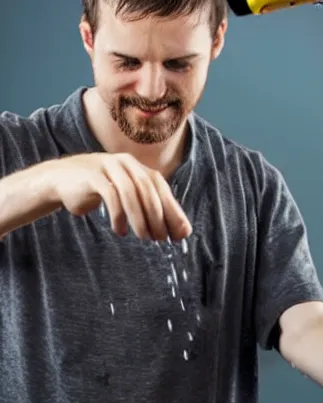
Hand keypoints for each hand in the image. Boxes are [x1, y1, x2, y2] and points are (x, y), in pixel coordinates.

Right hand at [50, 153, 190, 240]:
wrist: (61, 179)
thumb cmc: (100, 191)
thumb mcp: (126, 196)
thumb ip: (150, 209)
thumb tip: (182, 233)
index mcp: (139, 168)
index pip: (162, 188)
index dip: (173, 210)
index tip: (180, 234)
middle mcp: (127, 164)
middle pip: (149, 189)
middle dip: (159, 215)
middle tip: (162, 238)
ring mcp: (109, 166)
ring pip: (131, 192)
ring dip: (140, 217)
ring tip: (145, 237)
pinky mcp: (92, 175)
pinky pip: (110, 195)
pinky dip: (118, 215)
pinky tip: (120, 231)